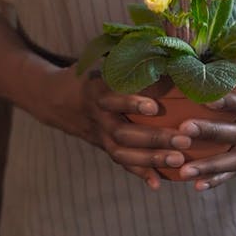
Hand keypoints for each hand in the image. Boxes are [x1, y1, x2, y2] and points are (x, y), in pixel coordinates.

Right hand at [24, 64, 191, 189]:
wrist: (52, 98)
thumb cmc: (88, 74)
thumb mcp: (101, 62)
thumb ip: (128, 59)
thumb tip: (168, 52)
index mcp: (96, 91)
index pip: (112, 99)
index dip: (131, 103)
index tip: (154, 106)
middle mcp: (96, 116)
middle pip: (122, 132)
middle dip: (154, 138)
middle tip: (183, 139)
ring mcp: (98, 135)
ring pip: (122, 152)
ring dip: (152, 158)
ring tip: (179, 160)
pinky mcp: (102, 146)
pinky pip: (120, 162)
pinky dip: (139, 173)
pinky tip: (158, 183)